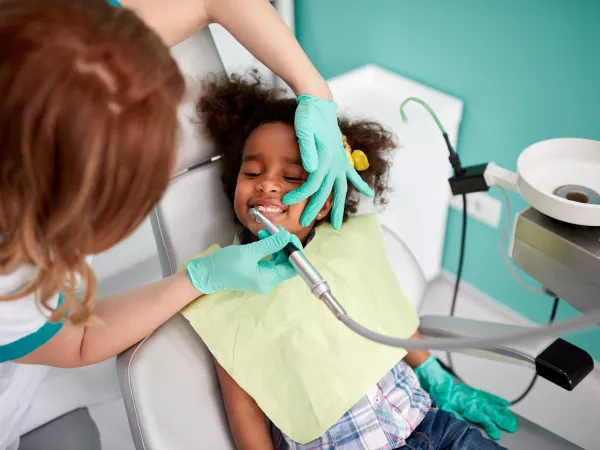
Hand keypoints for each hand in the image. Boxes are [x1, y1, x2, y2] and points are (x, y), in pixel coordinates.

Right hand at [186, 229, 296, 293]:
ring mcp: (263, 277)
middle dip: (284, 245)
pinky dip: (269, 248)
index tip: (289, 236)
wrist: (207, 273)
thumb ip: (270, 244)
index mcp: (268, 280)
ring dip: (275, 244)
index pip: (293, 267)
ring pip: (278, 259)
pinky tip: (263, 237)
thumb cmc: (225, 265)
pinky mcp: (257, 272)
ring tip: (267, 231)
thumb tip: (286, 236)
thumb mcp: (249, 252)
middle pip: (287, 263)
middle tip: (278, 230)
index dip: (294, 251)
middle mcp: (269, 281)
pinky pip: (269, 259)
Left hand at [283, 95, 373, 229]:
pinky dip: (360, 184)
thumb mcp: (304, 129)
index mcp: (325, 158)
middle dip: (314, 208)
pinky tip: (369, 193)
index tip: (287, 201)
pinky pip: (352, 174)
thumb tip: (311, 169)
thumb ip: (307, 149)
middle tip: (304, 223)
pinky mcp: (341, 156)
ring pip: (340, 188)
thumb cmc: (308, 115)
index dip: (300, 195)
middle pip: (325, 191)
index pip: (312, 183)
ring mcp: (340, 160)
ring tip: (336, 225)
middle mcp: (335, 162)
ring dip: (338, 206)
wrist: (319, 103)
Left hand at [414, 356, 517, 439]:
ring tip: (511, 418)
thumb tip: (465, 424)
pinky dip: (497, 400)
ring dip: (502, 411)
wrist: (437, 380)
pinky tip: (504, 404)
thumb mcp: (445, 408)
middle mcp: (473, 400)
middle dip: (502, 420)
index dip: (491, 427)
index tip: (496, 434)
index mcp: (467, 405)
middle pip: (491, 411)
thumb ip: (456, 416)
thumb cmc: (440, 394)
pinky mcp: (474, 392)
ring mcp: (475, 396)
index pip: (482, 418)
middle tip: (512, 427)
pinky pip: (488, 396)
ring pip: (492, 404)